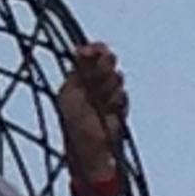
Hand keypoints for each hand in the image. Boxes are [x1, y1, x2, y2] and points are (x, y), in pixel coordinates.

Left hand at [57, 40, 127, 177]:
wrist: (91, 147)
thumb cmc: (73, 123)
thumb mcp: (70, 93)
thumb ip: (79, 71)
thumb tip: (82, 48)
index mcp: (75, 79)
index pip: (89, 56)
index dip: (95, 50)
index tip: (95, 50)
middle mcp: (91, 84)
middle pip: (106, 61)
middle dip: (103, 69)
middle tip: (97, 80)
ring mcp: (107, 94)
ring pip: (116, 77)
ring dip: (108, 89)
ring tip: (100, 103)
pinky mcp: (119, 106)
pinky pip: (123, 95)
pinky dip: (116, 101)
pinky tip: (109, 113)